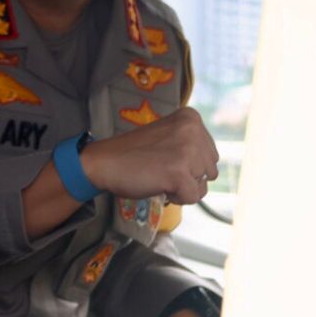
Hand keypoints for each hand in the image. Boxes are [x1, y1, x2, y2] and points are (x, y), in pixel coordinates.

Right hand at [78, 107, 218, 203]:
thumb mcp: (169, 136)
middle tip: (162, 168)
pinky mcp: (180, 172)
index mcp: (191, 118)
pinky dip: (176, 198)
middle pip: (210, 169)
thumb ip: (192, 144)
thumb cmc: (134, 153)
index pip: (210, 153)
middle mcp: (193, 130)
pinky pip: (192, 197)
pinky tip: (159, 185)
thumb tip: (211, 169)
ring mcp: (187, 151)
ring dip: (183, 187)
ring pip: (203, 185)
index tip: (165, 157)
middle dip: (189, 176)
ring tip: (160, 176)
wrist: (104, 162)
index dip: (189, 164)